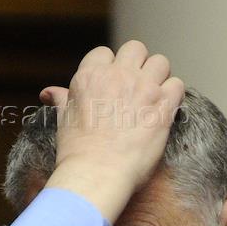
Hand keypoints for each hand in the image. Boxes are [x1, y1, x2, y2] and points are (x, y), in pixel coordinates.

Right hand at [39, 41, 184, 222]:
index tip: (113, 87)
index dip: (111, 69)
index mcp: (90, 75)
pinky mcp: (162, 107)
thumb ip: (63, 100)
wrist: (97, 175)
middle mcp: (117, 76)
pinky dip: (174, 95)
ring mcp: (142, 89)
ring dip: (159, 77)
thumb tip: (49, 92)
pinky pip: (177, 85)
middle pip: (136, 50)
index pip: (105, 53)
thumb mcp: (64, 120)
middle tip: (138, 88)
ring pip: (160, 62)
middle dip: (138, 65)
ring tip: (155, 97)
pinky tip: (166, 110)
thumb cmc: (78, 154)